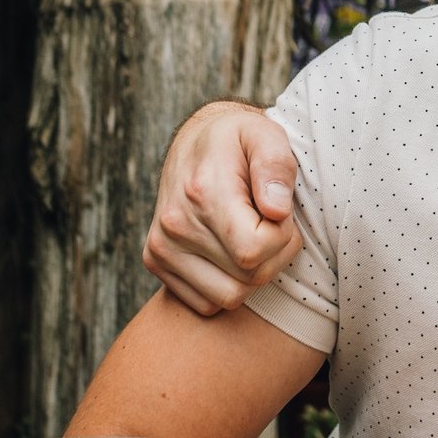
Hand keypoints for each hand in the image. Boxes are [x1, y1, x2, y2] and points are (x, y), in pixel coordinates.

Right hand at [144, 101, 299, 314]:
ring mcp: (161, 247)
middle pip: (247, 278)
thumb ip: (276, 166)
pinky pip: (206, 303)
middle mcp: (174, 225)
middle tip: (273, 223)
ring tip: (254, 237)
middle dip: (274, 255)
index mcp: (202, 193)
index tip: (281, 212)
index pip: (254, 250)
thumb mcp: (264, 134)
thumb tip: (277, 211)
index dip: (282, 237)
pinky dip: (228, 285)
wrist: (195, 142)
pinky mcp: (155, 261)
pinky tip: (232, 251)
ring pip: (228, 297)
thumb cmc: (239, 139)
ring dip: (253, 275)